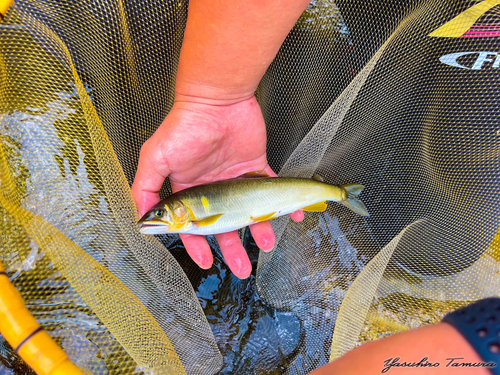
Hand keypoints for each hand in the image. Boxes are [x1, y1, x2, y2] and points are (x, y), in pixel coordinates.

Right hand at [132, 96, 302, 278]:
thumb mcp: (156, 157)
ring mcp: (235, 180)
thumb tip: (140, 220)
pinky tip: (293, 217)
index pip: (192, 225)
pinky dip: (283, 205)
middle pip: (223, 225)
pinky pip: (271, 191)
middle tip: (241, 270)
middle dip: (231, 249)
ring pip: (248, 213)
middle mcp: (212, 189)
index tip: (206, 262)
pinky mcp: (257, 169)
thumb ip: (144, 188)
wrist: (218, 100)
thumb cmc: (185, 127)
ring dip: (258, 231)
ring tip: (267, 245)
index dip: (197, 245)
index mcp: (188, 190)